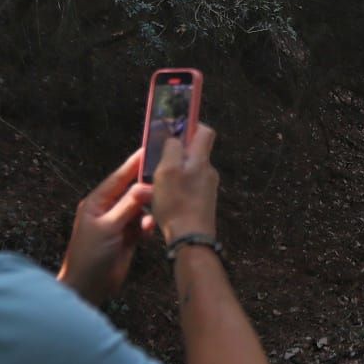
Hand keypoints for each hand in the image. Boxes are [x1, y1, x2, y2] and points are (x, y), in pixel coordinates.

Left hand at [58, 149, 155, 306]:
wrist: (88, 287)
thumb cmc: (89, 255)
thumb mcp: (107, 227)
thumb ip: (127, 206)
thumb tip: (145, 187)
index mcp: (97, 202)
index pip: (119, 177)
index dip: (134, 164)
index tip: (149, 149)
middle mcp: (108, 209)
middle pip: (132, 191)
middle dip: (147, 186)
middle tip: (166, 177)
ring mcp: (119, 224)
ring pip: (140, 208)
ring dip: (149, 210)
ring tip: (159, 210)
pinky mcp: (128, 238)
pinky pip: (143, 225)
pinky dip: (148, 226)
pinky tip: (150, 231)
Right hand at [152, 123, 218, 243]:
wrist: (191, 238)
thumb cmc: (177, 201)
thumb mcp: (168, 169)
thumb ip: (172, 148)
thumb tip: (175, 138)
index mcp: (201, 159)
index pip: (205, 131)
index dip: (190, 125)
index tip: (173, 129)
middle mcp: (208, 171)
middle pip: (194, 152)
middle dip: (176, 153)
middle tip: (157, 161)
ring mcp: (207, 188)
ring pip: (188, 171)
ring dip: (173, 174)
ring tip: (155, 184)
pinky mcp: (202, 203)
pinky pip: (187, 188)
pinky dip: (175, 189)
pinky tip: (162, 200)